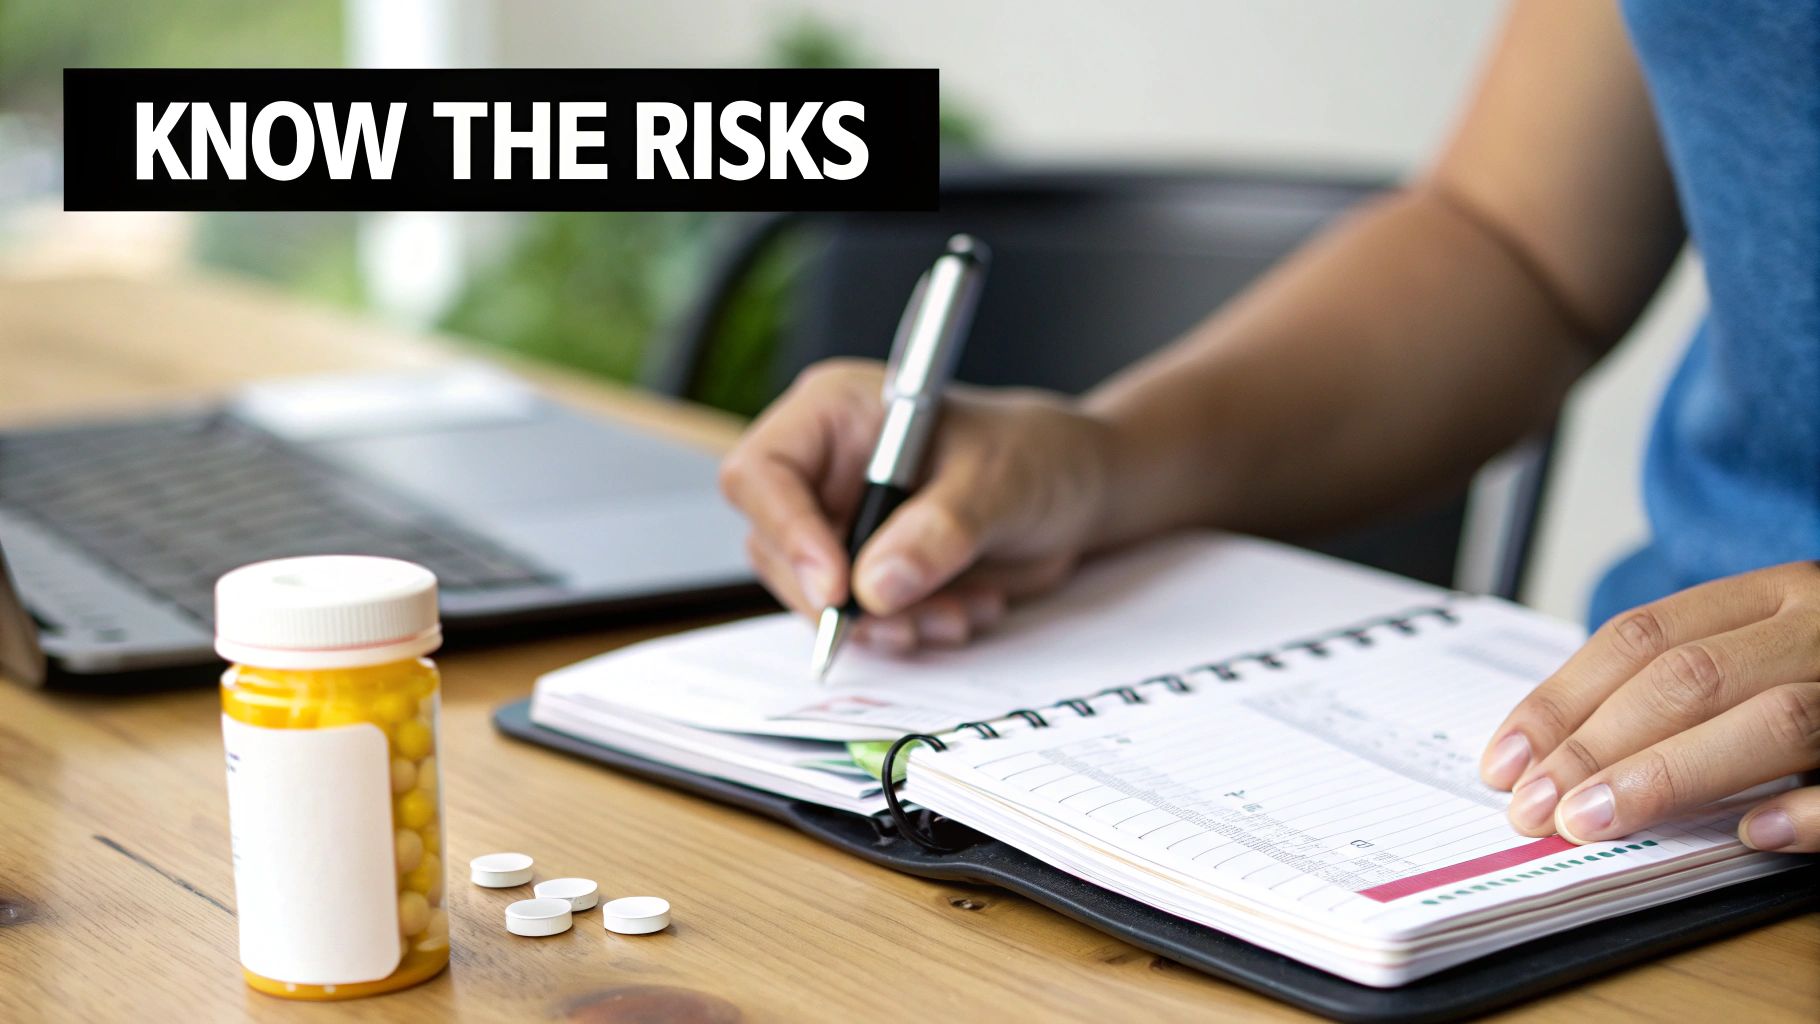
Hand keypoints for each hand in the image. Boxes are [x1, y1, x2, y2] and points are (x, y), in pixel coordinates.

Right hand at [719, 359, 1117, 651]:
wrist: (1074, 490)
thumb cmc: (1036, 455)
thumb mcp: (999, 483)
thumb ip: (940, 531)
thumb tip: (876, 586)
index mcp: (835, 413)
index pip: (763, 473)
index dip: (787, 532)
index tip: (838, 588)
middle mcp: (823, 467)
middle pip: (776, 547)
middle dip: (843, 599)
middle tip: (908, 620)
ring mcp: (839, 521)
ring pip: (816, 595)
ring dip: (884, 623)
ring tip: (958, 612)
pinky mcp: (864, 568)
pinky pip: (857, 618)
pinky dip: (906, 630)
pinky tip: (964, 608)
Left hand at [1479, 562, 1819, 851]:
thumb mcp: (1770, 646)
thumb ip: (1689, 681)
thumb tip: (1560, 752)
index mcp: (1776, 593)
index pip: (1641, 637)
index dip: (1563, 701)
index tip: (1504, 762)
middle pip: (1691, 677)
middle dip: (1597, 746)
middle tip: (1534, 809)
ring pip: (1776, 718)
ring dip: (1673, 775)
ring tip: (1596, 822)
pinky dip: (1813, 808)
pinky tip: (1752, 835)